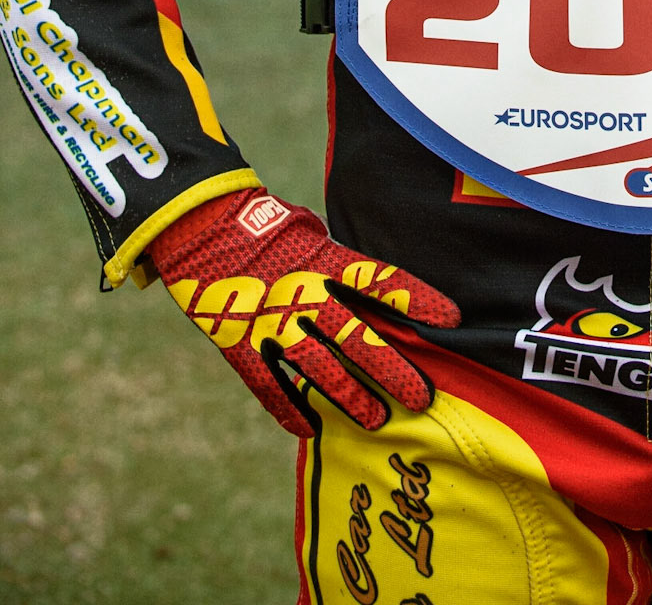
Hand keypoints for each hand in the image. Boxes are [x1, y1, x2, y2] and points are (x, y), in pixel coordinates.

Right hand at [148, 188, 460, 435]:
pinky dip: (290, 409)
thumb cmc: (262, 223)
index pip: (383, 281)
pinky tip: (311, 429)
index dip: (419, 301)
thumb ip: (337, 262)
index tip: (452, 320)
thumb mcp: (309, 231)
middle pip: (358, 337)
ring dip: (351, 397)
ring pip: (320, 369)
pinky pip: (270, 386)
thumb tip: (369, 287)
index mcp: (324, 260)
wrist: (199, 225)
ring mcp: (271, 322)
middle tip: (422, 397)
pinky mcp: (240, 344)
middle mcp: (303, 293)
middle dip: (393, 369)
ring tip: (377, 419)